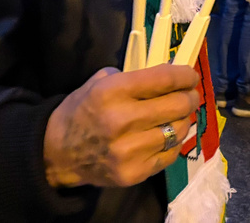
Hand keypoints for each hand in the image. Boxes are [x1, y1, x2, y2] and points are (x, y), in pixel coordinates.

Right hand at [43, 65, 199, 188]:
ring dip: (183, 120)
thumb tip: (170, 75)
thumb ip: (134, 76)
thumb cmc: (82, 111)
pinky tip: (165, 136)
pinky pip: (170, 154)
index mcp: (112, 92)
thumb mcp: (100, 82)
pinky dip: (173, 143)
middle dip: (189, 97)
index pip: (164, 79)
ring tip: (177, 116)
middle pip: (177, 105)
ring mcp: (129, 151)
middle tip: (189, 96)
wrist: (58, 153)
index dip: (185, 76)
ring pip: (178, 130)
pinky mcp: (134, 173)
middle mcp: (122, 121)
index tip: (191, 76)